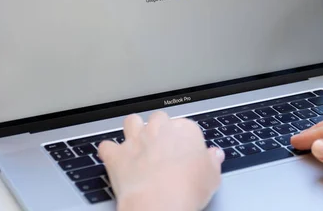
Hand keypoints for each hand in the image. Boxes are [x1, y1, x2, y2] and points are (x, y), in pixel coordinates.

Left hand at [98, 112, 224, 210]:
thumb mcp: (212, 176)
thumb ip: (212, 162)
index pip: (186, 126)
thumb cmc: (187, 189)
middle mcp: (159, 129)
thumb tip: (214, 155)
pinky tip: (114, 158)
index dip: (185, 140)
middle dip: (159, 129)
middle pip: (159, 118)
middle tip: (163, 147)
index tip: (187, 153)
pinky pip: (107, 146)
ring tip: (138, 143)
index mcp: (184, 130)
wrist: (159, 202)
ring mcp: (136, 139)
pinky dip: (109, 151)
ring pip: (132, 122)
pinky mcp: (117, 154)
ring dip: (133, 130)